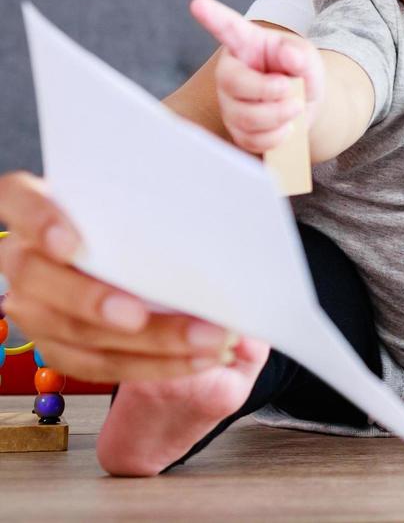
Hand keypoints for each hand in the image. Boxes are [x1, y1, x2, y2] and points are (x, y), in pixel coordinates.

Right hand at [0, 171, 236, 381]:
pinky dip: (154, 364)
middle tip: (136, 315)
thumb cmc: (145, 222)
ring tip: (204, 338)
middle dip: (89, 300)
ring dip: (148, 340)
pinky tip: (195, 358)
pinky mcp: (60, 347)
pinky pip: (99, 364)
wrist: (138, 264)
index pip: (18, 198)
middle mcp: (28, 259)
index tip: (70, 244)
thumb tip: (223, 215)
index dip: (38, 219)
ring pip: (74, 331)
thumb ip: (164, 208)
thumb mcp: (150, 208)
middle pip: (38, 277)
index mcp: (42, 208)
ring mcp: (37, 307)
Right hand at [190, 0, 322, 153]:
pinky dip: (278, 135)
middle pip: (234, 83)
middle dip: (268, 90)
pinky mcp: (237, 130)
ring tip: (295, 106)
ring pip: (245, 116)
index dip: (213, 17)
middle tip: (290, 87)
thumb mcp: (306, 56)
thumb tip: (289, 56)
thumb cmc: (299, 71)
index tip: (198, 3)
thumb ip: (300, 54)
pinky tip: (286, 125)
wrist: (306, 104)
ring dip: (279, 114)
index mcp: (245, 45)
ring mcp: (230, 103)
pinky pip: (253, 139)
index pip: (227, 29)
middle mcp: (230, 73)